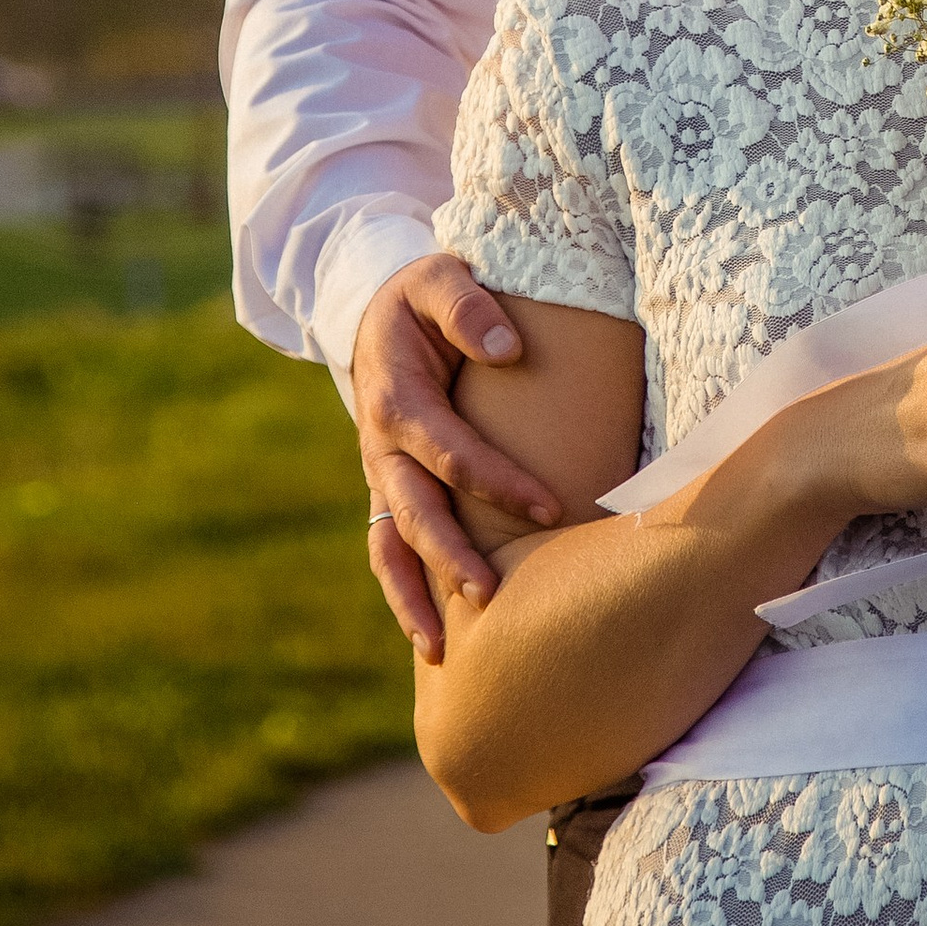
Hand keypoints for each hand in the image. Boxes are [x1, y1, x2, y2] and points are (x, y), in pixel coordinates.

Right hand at [355, 256, 562, 660]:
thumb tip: (508, 350)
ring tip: (442, 648)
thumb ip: (466, 306)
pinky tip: (432, 640)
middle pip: (414, 512)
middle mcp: (381, 447)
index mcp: (396, 398)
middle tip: (490, 594)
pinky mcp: (391, 493)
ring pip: (392, 546)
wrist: (377, 311)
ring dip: (414, 596)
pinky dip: (404, 595)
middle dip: (450, 556)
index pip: (448, 450)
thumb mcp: (437, 277)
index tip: (548, 507)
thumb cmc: (422, 296)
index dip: (497, 480)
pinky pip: (390, 551)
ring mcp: (382, 476)